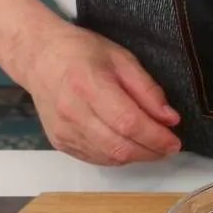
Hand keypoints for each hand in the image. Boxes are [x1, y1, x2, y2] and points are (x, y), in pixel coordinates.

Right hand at [19, 23, 181, 164]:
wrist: (38, 58)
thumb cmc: (82, 53)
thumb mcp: (122, 59)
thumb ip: (147, 90)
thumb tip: (170, 119)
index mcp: (89, 85)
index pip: (129, 122)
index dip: (156, 137)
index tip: (174, 141)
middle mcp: (73, 112)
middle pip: (120, 146)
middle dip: (152, 151)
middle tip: (169, 147)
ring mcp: (64, 131)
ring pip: (110, 157)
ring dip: (138, 156)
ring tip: (153, 146)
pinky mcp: (60, 142)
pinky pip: (97, 159)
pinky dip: (119, 157)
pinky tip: (130, 146)